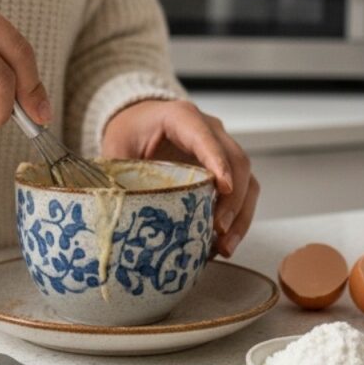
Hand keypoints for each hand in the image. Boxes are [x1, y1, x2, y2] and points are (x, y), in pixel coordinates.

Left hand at [101, 100, 259, 256]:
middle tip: (219, 230)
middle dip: (233, 199)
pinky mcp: (226, 170)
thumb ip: (117, 173)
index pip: (205, 138)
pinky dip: (237, 218)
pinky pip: (242, 193)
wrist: (139, 122)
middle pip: (237, 161)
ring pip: (247, 180)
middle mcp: (210, 131)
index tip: (223, 189)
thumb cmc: (131, 131)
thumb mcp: (116, 147)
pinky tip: (222, 243)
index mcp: (181, 117)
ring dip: (241, 215)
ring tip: (225, 247)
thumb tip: (116, 209)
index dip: (217, 162)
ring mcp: (222, 150)